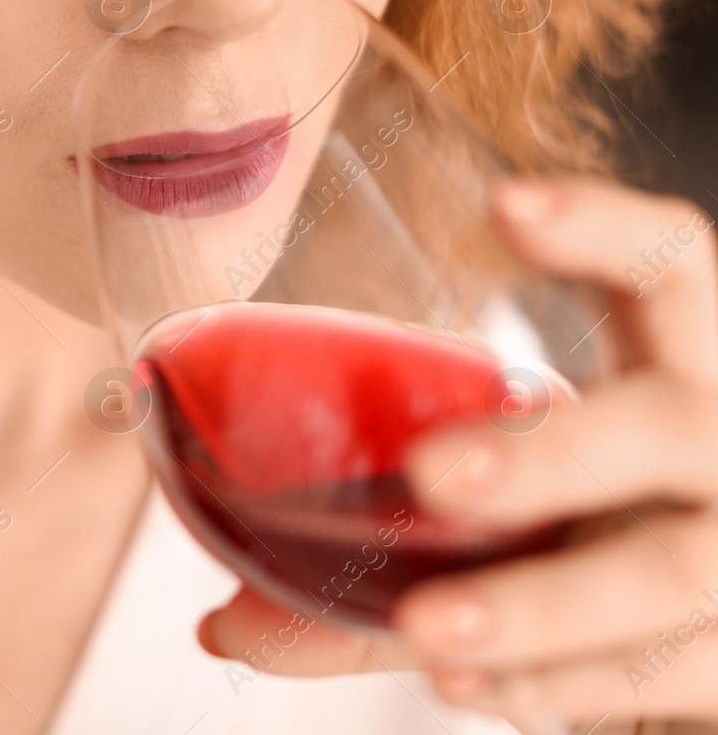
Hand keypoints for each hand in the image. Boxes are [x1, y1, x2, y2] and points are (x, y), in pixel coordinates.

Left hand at [199, 177, 717, 728]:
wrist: (717, 624)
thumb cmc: (594, 536)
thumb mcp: (516, 513)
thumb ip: (379, 557)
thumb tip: (222, 623)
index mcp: (679, 365)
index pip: (673, 265)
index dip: (603, 229)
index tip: (502, 204)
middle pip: (671, 423)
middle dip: (551, 454)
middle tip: (432, 476)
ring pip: (671, 569)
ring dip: (539, 604)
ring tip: (425, 632)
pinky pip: (674, 673)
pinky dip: (567, 685)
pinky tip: (474, 687)